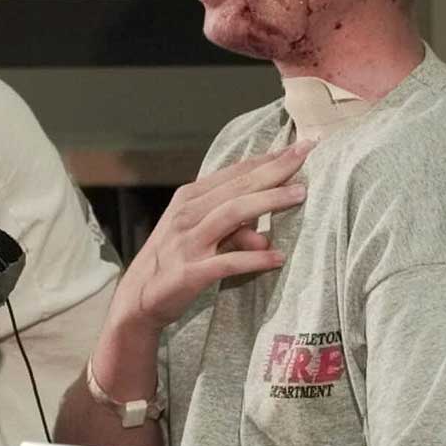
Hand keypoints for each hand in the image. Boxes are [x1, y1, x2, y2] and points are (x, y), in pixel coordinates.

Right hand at [108, 142, 312, 340]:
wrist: (139, 299)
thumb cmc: (175, 261)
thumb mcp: (204, 238)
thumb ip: (235, 232)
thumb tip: (264, 237)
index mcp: (191, 198)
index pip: (236, 172)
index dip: (268, 158)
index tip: (300, 145)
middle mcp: (188, 214)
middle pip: (238, 186)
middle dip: (275, 169)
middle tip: (306, 154)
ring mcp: (187, 242)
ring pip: (233, 214)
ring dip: (268, 202)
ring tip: (300, 195)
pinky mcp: (189, 272)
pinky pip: (227, 261)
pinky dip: (254, 259)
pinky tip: (277, 257)